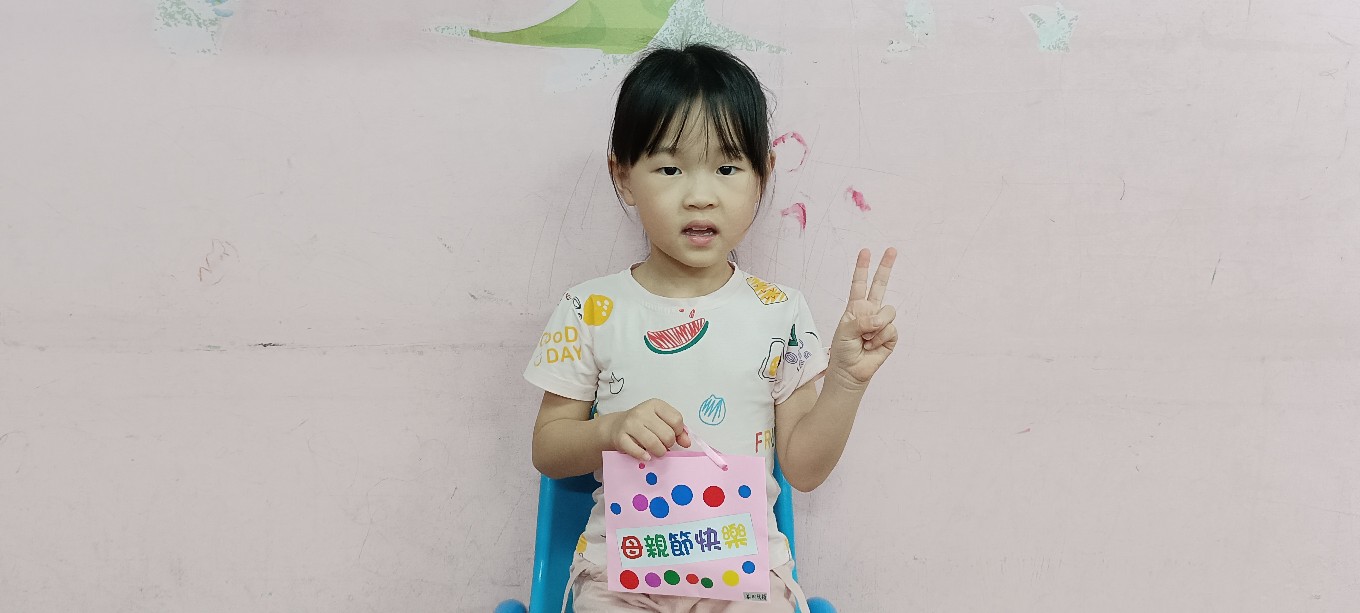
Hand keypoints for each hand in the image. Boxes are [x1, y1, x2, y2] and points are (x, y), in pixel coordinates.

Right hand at [599, 398, 691, 461]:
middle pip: (667, 434)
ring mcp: (630, 424)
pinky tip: (646, 456)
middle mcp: (642, 412)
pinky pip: (637, 451)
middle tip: (663, 445)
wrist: (616, 426)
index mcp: (656, 405)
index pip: (676, 420)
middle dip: (668, 444)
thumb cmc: (644, 424)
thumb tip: (687, 442)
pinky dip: (644, 456)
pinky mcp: (620, 437)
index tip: (672, 435)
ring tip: (657, 452)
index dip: (678, 432)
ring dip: (659, 452)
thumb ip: (677, 430)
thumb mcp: (661, 421)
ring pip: (654, 443)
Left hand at [828, 248, 898, 387]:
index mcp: (856, 307)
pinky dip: (880, 339)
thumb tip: (879, 319)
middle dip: (886, 267)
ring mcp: (881, 323)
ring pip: (888, 312)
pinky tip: (872, 346)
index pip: (859, 284)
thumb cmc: (843, 350)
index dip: (862, 268)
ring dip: (876, 327)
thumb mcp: (845, 331)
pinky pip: (890, 329)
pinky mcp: (891, 336)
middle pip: (880, 285)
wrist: (850, 371)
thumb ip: (862, 321)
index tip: (865, 251)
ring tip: (865, 339)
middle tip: (892, 250)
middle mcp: (870, 311)